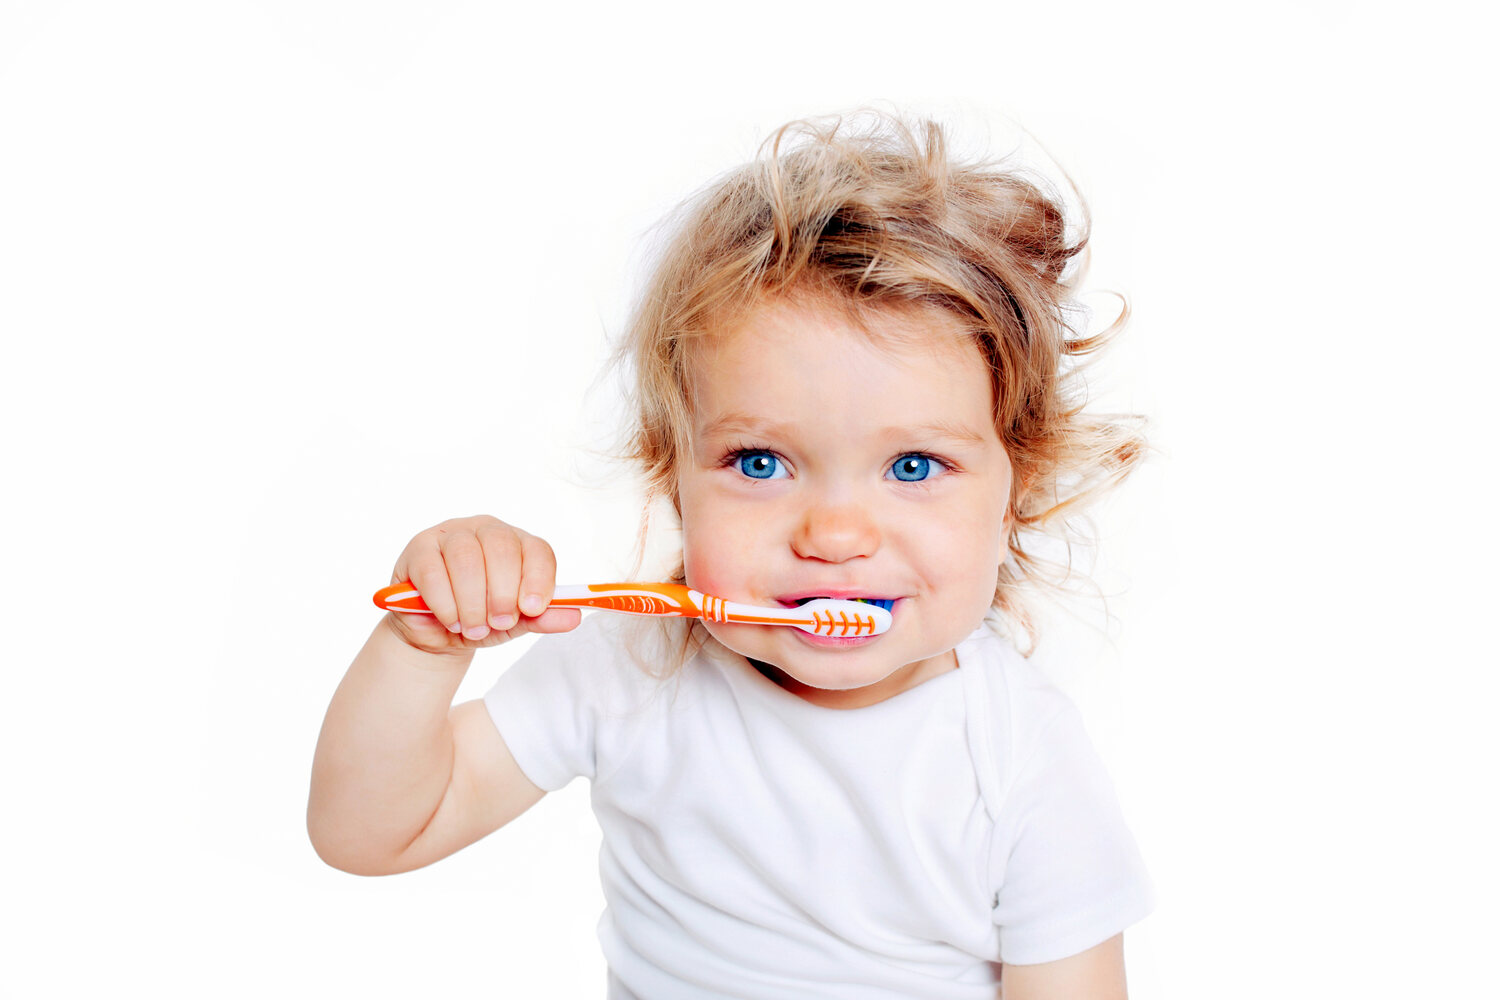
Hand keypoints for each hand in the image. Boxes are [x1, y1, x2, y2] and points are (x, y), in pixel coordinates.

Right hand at [383, 516, 580, 654]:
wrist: (437, 633)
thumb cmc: (482, 619)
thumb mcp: (516, 623)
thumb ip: (542, 617)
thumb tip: (574, 616)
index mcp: (517, 543)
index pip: (536, 549)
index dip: (538, 578)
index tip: (533, 608)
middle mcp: (486, 530)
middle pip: (501, 548)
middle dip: (502, 593)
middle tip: (499, 622)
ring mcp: (451, 535)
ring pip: (466, 558)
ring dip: (473, 602)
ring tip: (474, 628)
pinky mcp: (419, 549)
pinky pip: (434, 572)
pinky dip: (445, 603)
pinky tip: (451, 620)